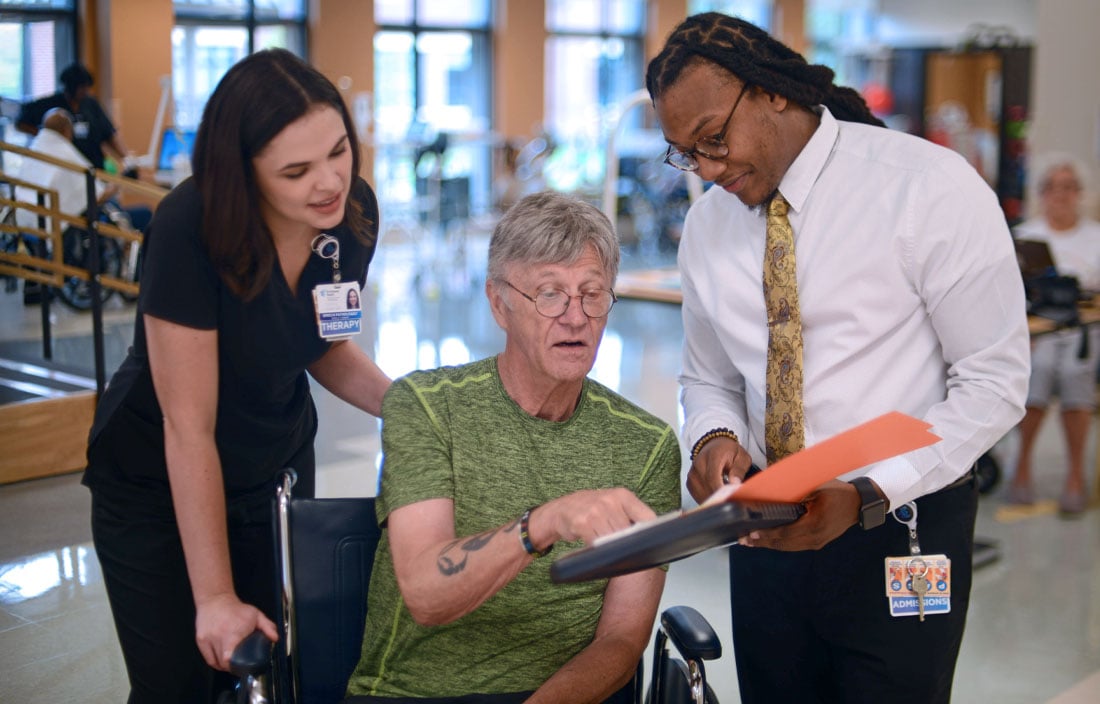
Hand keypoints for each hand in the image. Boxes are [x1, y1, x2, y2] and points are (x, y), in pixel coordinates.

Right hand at [194, 592, 278, 671]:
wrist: (216, 599)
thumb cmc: (236, 608)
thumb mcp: (255, 615)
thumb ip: (267, 626)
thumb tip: (275, 638)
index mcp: (232, 633)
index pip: (228, 656)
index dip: (233, 665)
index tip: (240, 668)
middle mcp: (218, 636)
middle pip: (222, 662)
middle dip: (231, 667)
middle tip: (239, 667)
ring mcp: (208, 639)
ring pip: (214, 662)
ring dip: (223, 666)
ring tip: (231, 664)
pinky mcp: (200, 640)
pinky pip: (207, 658)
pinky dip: (214, 662)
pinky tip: (221, 661)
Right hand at [533, 488, 656, 545]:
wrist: (561, 509)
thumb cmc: (593, 509)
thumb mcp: (614, 504)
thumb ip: (632, 515)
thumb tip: (651, 536)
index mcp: (623, 495)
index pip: (647, 517)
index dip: (649, 534)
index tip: (649, 543)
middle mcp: (610, 500)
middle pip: (629, 533)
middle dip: (626, 543)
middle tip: (620, 546)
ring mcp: (596, 511)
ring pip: (613, 540)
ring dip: (610, 547)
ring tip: (604, 542)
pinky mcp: (583, 523)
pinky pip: (597, 543)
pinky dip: (597, 547)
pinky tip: (593, 542)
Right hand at [686, 436, 751, 503]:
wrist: (714, 445)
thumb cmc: (729, 452)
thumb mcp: (741, 457)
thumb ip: (739, 470)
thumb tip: (734, 484)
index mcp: (712, 456)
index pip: (713, 478)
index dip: (721, 491)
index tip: (732, 498)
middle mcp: (698, 464)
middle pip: (707, 488)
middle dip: (721, 498)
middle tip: (734, 501)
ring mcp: (692, 474)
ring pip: (702, 495)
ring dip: (715, 500)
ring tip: (727, 497)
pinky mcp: (690, 483)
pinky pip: (698, 496)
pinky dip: (709, 500)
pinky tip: (719, 496)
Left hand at [737, 479, 860, 550]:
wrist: (859, 505)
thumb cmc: (838, 492)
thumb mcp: (818, 488)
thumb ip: (798, 493)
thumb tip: (774, 493)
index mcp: (815, 524)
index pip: (786, 532)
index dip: (768, 534)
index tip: (752, 533)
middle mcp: (815, 537)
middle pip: (784, 543)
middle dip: (763, 542)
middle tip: (743, 540)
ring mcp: (817, 542)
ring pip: (788, 547)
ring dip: (769, 544)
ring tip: (750, 541)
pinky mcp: (817, 543)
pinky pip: (795, 546)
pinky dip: (780, 544)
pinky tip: (768, 541)